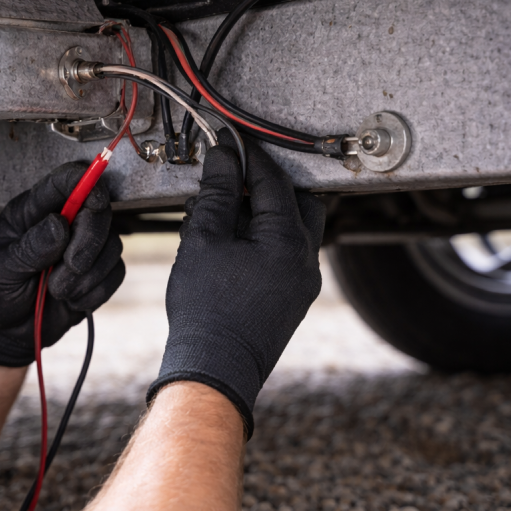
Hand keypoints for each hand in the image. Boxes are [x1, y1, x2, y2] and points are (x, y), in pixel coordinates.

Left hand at [0, 163, 124, 366]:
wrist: (1, 334)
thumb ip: (29, 248)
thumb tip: (59, 225)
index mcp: (31, 212)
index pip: (64, 181)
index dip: (84, 182)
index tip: (93, 199)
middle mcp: (61, 224)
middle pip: (99, 211)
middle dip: (89, 241)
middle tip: (69, 266)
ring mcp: (81, 250)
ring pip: (112, 244)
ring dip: (88, 274)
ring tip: (57, 291)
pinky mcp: (95, 275)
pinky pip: (115, 273)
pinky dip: (95, 291)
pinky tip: (71, 300)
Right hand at [148, 132, 324, 436]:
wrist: (214, 368)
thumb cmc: (206, 310)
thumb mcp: (203, 241)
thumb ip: (217, 193)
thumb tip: (224, 158)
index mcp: (289, 241)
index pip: (273, 181)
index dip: (248, 157)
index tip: (228, 142)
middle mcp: (307, 259)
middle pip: (295, 201)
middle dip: (264, 184)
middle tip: (230, 176)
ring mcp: (303, 282)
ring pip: (291, 229)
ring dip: (262, 213)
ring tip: (222, 213)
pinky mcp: (293, 298)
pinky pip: (285, 254)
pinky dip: (262, 239)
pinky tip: (230, 244)